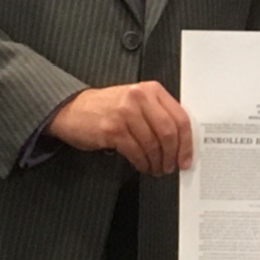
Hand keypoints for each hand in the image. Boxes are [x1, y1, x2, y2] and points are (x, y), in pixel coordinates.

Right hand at [47, 82, 192, 173]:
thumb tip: (181, 142)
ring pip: (153, 145)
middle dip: (172, 155)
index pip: (180, 118)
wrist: (73, 109)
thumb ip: (158, 114)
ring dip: (157, 162)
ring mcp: (125, 113)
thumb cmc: (107, 108)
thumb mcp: (136, 102)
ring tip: (156, 168)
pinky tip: (143, 166)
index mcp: (151, 90)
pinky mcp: (113, 129)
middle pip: (169, 133)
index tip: (186, 158)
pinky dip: (142, 163)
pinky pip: (136, 152)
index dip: (187, 143)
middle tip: (171, 166)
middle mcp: (139, 98)